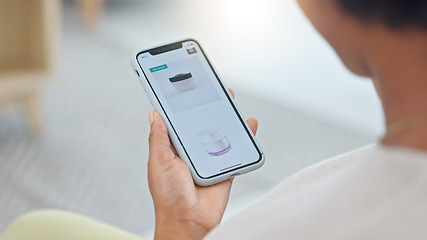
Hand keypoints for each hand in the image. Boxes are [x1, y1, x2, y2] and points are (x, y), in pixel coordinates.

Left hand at [147, 89, 257, 239]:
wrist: (189, 221)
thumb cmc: (168, 196)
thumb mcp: (159, 162)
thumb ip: (159, 138)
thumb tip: (154, 114)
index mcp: (173, 148)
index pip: (178, 122)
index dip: (183, 106)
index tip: (188, 89)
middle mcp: (191, 152)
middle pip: (202, 125)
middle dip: (208, 108)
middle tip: (214, 90)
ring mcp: (209, 160)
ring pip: (220, 134)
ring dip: (227, 120)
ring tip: (231, 103)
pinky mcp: (224, 168)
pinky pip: (235, 150)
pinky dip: (244, 139)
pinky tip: (248, 126)